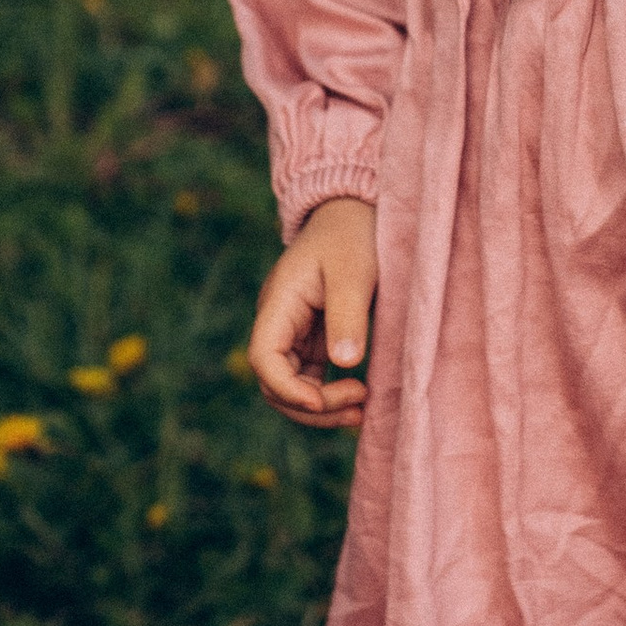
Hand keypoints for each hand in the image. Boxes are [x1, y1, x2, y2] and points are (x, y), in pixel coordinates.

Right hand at [249, 195, 376, 425]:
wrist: (354, 213)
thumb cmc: (353, 235)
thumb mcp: (354, 271)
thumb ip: (348, 315)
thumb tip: (345, 363)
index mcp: (279, 303)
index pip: (264, 358)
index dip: (287, 388)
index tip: (322, 399)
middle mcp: (280, 323)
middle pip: (274, 384)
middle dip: (311, 406)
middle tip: (358, 406)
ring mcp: (295, 333)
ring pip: (292, 388)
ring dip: (322, 408)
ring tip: (362, 412)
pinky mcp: (314, 339)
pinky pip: (312, 379)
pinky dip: (331, 395)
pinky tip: (360, 399)